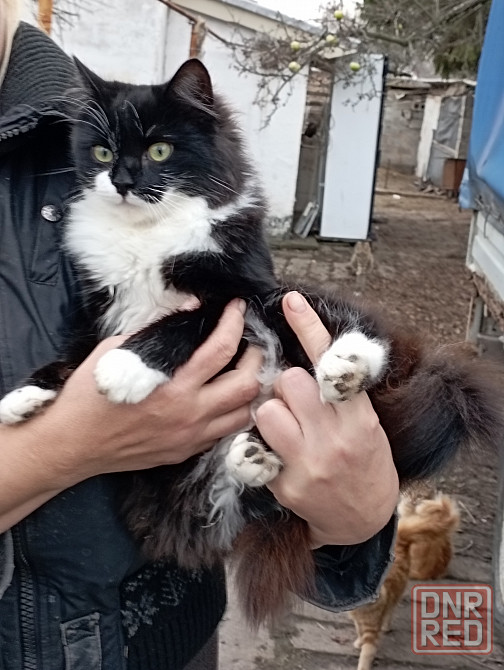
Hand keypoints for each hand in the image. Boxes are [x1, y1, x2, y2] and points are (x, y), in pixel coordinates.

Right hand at [0, 299, 261, 528]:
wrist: (71, 444)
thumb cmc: (90, 395)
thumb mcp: (117, 351)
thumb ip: (157, 331)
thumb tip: (190, 310)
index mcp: (172, 384)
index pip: (221, 349)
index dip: (235, 323)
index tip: (238, 308)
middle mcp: (189, 413)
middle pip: (247, 385)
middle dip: (257, 356)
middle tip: (250, 342)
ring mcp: (191, 437)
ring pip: (245, 414)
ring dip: (251, 389)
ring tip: (245, 370)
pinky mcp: (187, 452)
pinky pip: (226, 432)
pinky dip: (234, 411)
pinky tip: (227, 397)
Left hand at [255, 291, 398, 546]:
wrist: (364, 518)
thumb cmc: (366, 461)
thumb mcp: (367, 424)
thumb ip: (342, 394)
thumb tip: (312, 356)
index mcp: (359, 419)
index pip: (332, 365)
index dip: (309, 328)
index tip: (291, 300)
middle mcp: (334, 440)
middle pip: (290, 383)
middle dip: (288, 385)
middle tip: (298, 402)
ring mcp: (307, 465)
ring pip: (265, 411)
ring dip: (271, 411)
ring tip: (287, 427)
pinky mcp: (284, 485)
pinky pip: (256, 446)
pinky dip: (264, 444)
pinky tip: (281, 455)